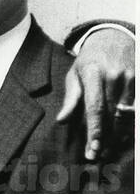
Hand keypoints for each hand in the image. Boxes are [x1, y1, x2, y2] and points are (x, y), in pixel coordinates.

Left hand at [57, 27, 134, 159]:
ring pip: (126, 115)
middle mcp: (115, 76)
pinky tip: (122, 136)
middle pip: (112, 115)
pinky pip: (135, 108)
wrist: (113, 37)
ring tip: (108, 150)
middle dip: (105, 138)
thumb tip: (61, 120)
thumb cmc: (89, 60)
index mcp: (94, 74)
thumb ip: (71, 98)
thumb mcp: (75, 74)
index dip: (95, 131)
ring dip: (118, 135)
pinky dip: (129, 124)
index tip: (92, 149)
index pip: (95, 108)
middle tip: (97, 156)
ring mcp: (131, 78)